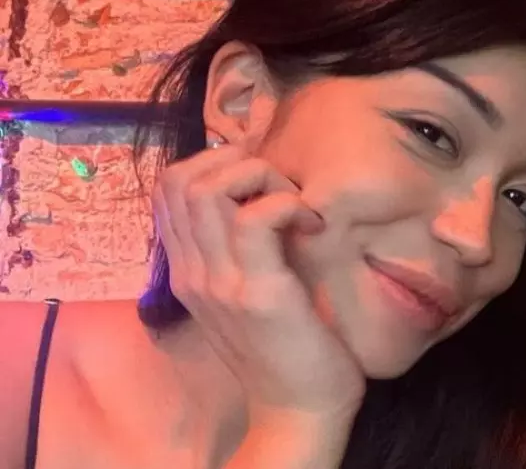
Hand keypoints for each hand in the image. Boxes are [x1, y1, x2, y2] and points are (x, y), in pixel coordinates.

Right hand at [151, 144, 365, 429]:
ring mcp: (219, 283)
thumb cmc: (288, 342)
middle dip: (236, 162)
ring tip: (295, 206)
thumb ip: (241, 245)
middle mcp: (192, 273)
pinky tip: (312, 225)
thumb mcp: (251, 286)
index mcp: (187, 269)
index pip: (168, 188)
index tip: (261, 183)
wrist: (299, 408)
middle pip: (179, 180)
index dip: (214, 164)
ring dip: (262, 178)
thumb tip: (260, 191)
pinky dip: (286, 204)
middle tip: (280, 190)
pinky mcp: (258, 294)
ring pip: (209, 191)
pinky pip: (255, 219)